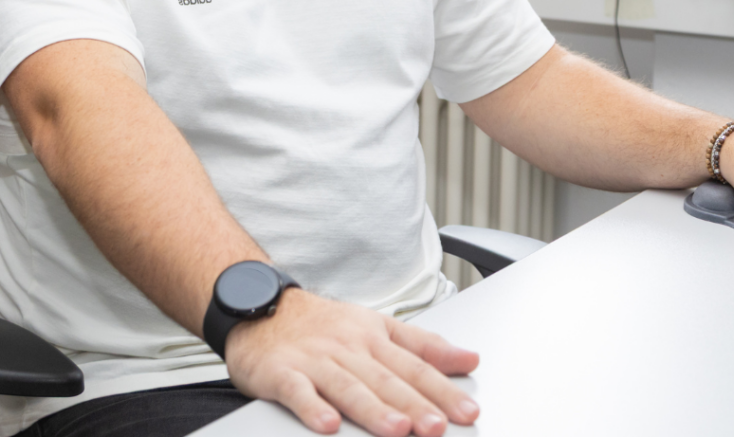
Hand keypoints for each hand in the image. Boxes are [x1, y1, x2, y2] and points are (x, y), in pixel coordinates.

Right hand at [224, 288, 479, 436]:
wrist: (263, 307)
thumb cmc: (324, 324)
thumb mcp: (377, 326)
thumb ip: (423, 345)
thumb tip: (469, 358)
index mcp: (373, 336)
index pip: (414, 365)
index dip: (442, 388)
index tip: (468, 409)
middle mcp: (348, 347)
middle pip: (385, 378)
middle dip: (414, 404)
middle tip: (438, 426)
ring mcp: (315, 360)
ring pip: (348, 386)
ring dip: (374, 408)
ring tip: (397, 429)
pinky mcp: (283, 372)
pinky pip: (299, 391)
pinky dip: (313, 408)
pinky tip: (328, 424)